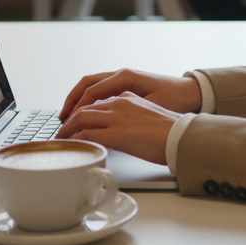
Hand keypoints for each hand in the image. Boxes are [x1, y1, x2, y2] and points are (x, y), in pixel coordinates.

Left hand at [57, 92, 179, 164]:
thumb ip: (132, 117)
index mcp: (128, 97)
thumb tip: (124, 131)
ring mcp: (117, 117)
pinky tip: (72, 147)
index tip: (75, 120)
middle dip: (69, 119)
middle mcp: (120, 102)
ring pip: (81, 118)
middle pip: (84, 107)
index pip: (97, 100)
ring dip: (67, 130)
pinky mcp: (116, 133)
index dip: (82, 110)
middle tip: (62, 131)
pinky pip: (87, 134)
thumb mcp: (149, 116)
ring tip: (62, 141)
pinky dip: (75, 140)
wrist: (184, 136)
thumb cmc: (172, 131)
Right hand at [60, 68, 201, 118]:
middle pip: (87, 84)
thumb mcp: (149, 108)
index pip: (91, 91)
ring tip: (69, 117)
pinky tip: (88, 114)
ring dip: (79, 99)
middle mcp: (122, 74)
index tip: (66, 123)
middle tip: (61, 119)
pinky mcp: (128, 85)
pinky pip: (102, 89)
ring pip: (93, 85)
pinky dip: (90, 99)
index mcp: (125, 77)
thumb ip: (125, 116)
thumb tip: (102, 128)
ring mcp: (124, 78)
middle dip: (72, 101)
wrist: (193, 93)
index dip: (76, 108)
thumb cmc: (176, 100)